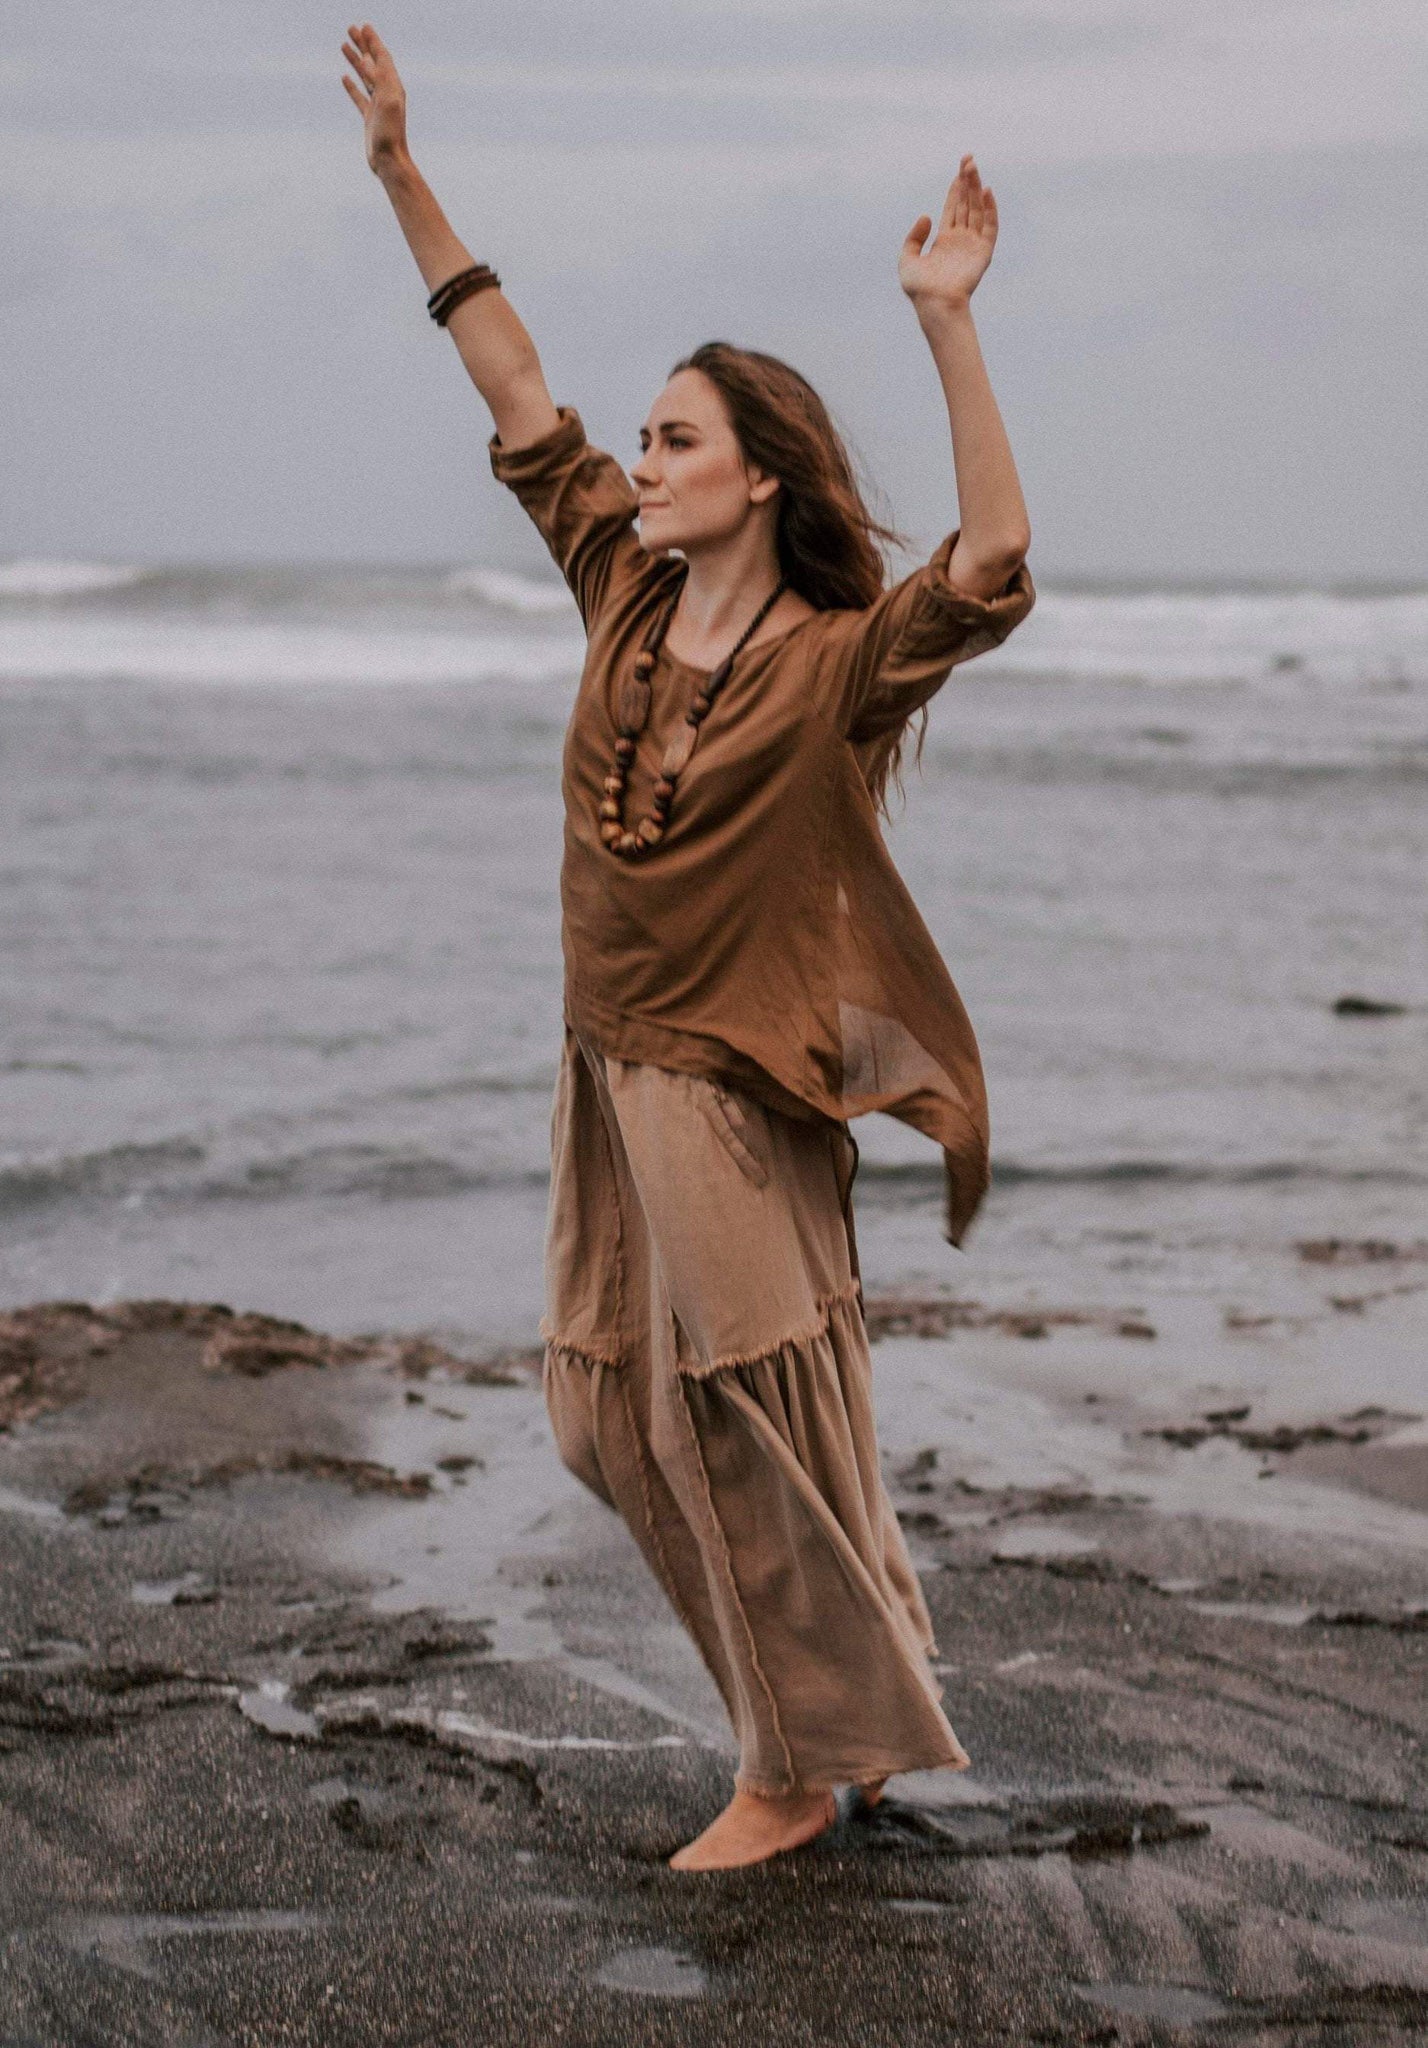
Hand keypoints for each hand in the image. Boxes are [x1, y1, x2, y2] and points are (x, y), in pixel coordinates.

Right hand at [341, 22, 408, 173]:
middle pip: (373, 63)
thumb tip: (365, 59)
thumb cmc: (390, 134)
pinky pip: (359, 96)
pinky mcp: (370, 117)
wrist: (389, 161)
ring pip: (365, 76)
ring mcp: (378, 105)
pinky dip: (352, 85)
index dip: (373, 42)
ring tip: (343, 44)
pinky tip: (344, 77)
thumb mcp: (386, 102)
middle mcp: (387, 93)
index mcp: (393, 87)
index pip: (382, 58)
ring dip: (355, 60)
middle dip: (363, 45)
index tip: (364, 26)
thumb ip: (379, 79)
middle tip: (351, 28)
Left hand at [899, 156, 997, 315]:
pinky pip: (990, 227)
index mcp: (944, 241)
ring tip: (973, 167)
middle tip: (968, 159)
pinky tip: (987, 192)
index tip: (959, 169)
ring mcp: (973, 245)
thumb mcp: (907, 259)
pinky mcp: (983, 252)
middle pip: (966, 204)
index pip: (953, 208)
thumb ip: (913, 237)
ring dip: (976, 188)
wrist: (934, 304)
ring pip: (977, 209)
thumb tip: (926, 215)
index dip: (956, 189)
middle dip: (967, 181)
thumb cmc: (920, 288)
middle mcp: (960, 240)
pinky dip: (990, 209)